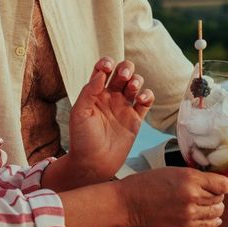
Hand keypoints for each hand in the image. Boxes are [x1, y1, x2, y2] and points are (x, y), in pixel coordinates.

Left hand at [65, 58, 154, 177]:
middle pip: (123, 72)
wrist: (93, 163)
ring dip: (137, 80)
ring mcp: (124, 107)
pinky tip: (141, 100)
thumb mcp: (79, 112)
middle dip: (126, 68)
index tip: (107, 67)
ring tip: (132, 88)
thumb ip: (89, 91)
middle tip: (123, 76)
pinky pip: (146, 101)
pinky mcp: (136, 119)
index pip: (103, 69)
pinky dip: (147, 95)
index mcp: (95, 92)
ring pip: (136, 84)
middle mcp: (111, 97)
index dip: (107, 63)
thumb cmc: (82, 139)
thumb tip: (102, 72)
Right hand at [118, 165, 227, 226]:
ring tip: (209, 204)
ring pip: (216, 212)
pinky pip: (207, 225)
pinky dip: (213, 221)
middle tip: (211, 193)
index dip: (224, 184)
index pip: (223, 184)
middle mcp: (192, 196)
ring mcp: (188, 213)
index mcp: (190, 178)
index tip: (221, 184)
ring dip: (216, 208)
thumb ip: (194, 177)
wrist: (128, 204)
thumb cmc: (145, 184)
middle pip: (220, 198)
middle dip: (218, 195)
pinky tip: (212, 218)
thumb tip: (214, 183)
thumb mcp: (172, 171)